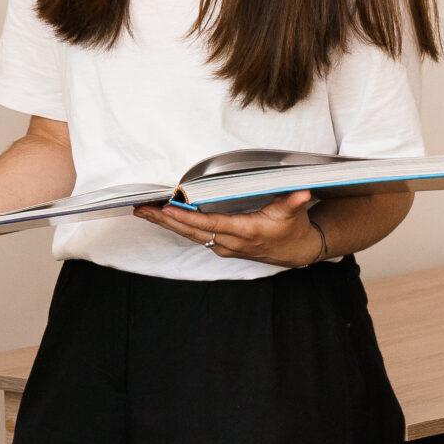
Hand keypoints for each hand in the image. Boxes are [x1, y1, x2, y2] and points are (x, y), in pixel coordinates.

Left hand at [136, 190, 322, 266]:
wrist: (296, 251)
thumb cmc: (292, 229)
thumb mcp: (293, 214)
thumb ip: (293, 202)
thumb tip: (301, 192)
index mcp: (245, 231)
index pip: (211, 224)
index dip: (188, 217)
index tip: (167, 208)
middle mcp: (230, 242)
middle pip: (191, 231)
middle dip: (165, 220)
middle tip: (142, 209)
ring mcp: (224, 246)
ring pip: (189, 235)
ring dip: (166, 224)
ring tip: (143, 212)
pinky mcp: (220, 246)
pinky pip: (194, 237)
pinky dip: (176, 227)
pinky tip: (161, 218)